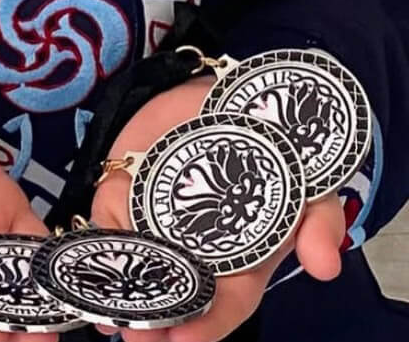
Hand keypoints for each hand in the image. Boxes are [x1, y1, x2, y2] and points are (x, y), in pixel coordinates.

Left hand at [90, 77, 345, 341]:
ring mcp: (155, 227)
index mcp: (240, 260)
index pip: (225, 304)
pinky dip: (93, 247)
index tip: (183, 339)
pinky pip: (105, 227)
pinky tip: (82, 269)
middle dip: (154, 322)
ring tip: (106, 314)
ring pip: (135, 270)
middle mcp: (195, 253)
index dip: (206, 326)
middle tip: (135, 336)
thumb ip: (318, 218)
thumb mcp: (306, 179)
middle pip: (174, 298)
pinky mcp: (122, 198)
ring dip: (119, 296)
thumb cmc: (270, 146)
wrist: (224, 91)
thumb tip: (327, 266)